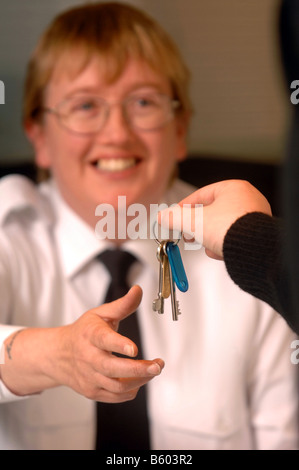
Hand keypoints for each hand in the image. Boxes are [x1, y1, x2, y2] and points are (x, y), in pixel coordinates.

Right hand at [0, 286, 163, 402]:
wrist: (58, 355)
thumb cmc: (83, 332)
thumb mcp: (100, 314)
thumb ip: (123, 305)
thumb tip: (139, 290)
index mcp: (91, 335)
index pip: (104, 340)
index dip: (119, 344)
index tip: (134, 349)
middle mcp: (88, 357)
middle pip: (112, 368)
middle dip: (138, 370)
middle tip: (157, 366)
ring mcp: (89, 377)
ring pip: (116, 385)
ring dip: (140, 380)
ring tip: (154, 370)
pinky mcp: (91, 391)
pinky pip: (114, 396)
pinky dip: (130, 391)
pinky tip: (139, 380)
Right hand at [158, 179, 271, 258]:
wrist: (253, 250)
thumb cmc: (229, 228)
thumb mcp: (193, 221)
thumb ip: (174, 217)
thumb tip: (162, 216)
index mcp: (233, 188)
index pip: (201, 194)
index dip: (183, 207)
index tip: (174, 216)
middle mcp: (247, 199)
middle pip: (212, 211)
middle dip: (197, 225)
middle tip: (187, 232)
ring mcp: (255, 216)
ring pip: (223, 225)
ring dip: (210, 236)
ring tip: (204, 244)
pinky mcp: (257, 233)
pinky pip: (234, 235)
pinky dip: (224, 243)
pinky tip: (218, 251)